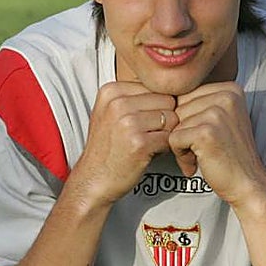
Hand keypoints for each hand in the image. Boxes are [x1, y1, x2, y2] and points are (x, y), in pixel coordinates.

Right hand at [68, 82, 178, 207]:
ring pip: (172, 119)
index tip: (143, 121)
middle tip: (149, 133)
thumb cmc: (107, 147)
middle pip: (167, 101)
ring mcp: (128, 122)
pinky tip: (149, 153)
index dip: (156, 106)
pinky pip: (170, 138)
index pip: (156, 87)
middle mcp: (118, 103)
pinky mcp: (140, 143)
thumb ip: (135, 97)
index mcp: (111, 90)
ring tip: (148, 142)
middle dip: (164, 118)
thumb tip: (172, 87)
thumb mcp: (110, 112)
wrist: (93, 178)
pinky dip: (165, 148)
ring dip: (166, 133)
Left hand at [170, 82, 265, 208]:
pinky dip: (180, 154)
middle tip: (203, 146)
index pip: (185, 93)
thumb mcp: (219, 117)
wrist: (248, 184)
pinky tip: (197, 161)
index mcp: (229, 89)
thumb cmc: (229, 152)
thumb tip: (161, 91)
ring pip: (173, 122)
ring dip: (181, 143)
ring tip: (202, 153)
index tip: (205, 133)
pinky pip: (173, 138)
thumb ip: (198, 101)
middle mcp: (226, 96)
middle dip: (183, 130)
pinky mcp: (206, 132)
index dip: (187, 117)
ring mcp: (217, 113)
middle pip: (177, 106)